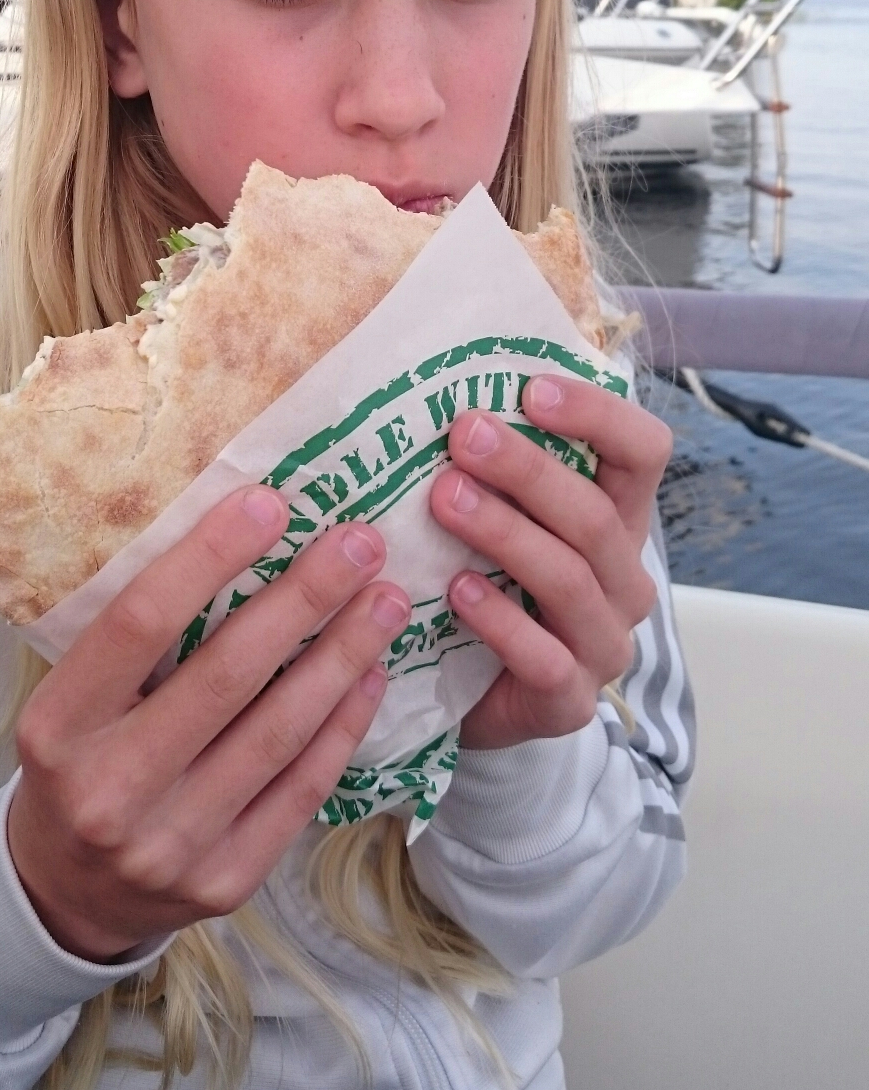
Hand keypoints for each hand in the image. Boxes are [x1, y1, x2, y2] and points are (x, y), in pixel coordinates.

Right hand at [7, 487, 410, 959]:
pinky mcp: (226, 882)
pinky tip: (372, 675)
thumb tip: (239, 530)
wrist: (66, 896)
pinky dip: (342, 726)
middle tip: (360, 543)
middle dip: (303, 600)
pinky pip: (300, 790)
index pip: (138, 625)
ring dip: (342, 657)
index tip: (270, 502)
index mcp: (57, 728)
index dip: (208, 556)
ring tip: (386, 600)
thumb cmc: (78, 763)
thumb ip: (134, 639)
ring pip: (277, 734)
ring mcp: (170, 844)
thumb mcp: (72, 700)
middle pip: (225, 677)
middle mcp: (109, 790)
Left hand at [429, 376, 671, 750]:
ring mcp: (603, 643)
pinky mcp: (569, 701)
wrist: (475, 695)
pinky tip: (457, 589)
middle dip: (527, 469)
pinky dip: (499, 620)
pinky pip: (544, 657)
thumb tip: (445, 388)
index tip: (531, 390)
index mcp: (620, 519)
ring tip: (444, 499)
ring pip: (569, 579)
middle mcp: (624, 579)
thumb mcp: (503, 516)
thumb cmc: (489, 583)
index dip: (598, 415)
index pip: (644, 452)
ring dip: (505, 532)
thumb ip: (494, 465)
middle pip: (595, 514)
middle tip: (463, 435)